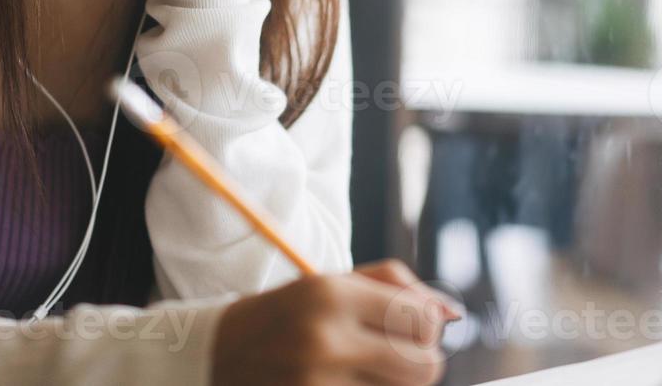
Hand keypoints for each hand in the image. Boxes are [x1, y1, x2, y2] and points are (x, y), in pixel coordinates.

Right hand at [210, 259, 461, 385]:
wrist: (211, 358)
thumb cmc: (281, 317)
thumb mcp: (328, 285)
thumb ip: (392, 287)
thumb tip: (450, 312)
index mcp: (328, 294)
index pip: (421, 319)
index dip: (426, 326)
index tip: (408, 328)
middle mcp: (324, 341)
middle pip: (425, 367)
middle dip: (419, 361)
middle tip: (392, 355)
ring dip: (393, 384)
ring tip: (364, 371)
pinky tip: (345, 385)